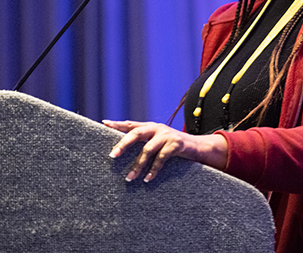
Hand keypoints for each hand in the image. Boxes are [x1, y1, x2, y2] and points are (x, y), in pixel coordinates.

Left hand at [102, 120, 227, 181]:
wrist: (198, 147)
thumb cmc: (173, 147)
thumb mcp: (158, 142)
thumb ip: (145, 143)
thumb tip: (122, 153)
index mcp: (151, 127)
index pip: (131, 124)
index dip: (118, 124)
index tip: (104, 123)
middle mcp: (157, 128)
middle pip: (137, 132)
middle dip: (124, 143)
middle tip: (113, 155)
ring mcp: (167, 135)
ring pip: (148, 149)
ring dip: (138, 165)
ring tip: (129, 178)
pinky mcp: (177, 144)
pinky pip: (161, 158)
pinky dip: (153, 169)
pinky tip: (147, 178)